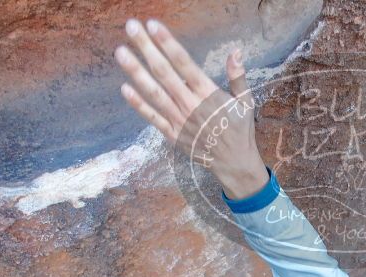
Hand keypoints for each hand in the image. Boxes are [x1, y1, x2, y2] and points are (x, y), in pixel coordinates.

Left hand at [114, 18, 267, 198]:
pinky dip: (139, 104)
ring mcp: (180, 120)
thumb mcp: (245, 102)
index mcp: (209, 93)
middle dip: (147, 49)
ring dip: (136, 72)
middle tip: (131, 27)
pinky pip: (153, 117)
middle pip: (164, 72)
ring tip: (121, 52)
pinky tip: (124, 88)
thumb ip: (238, 77)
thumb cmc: (239, 129)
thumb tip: (236, 52)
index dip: (168, 43)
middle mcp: (191, 104)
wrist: (234, 163)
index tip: (154, 25)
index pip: (185, 63)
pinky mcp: (173, 134)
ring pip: (154, 93)